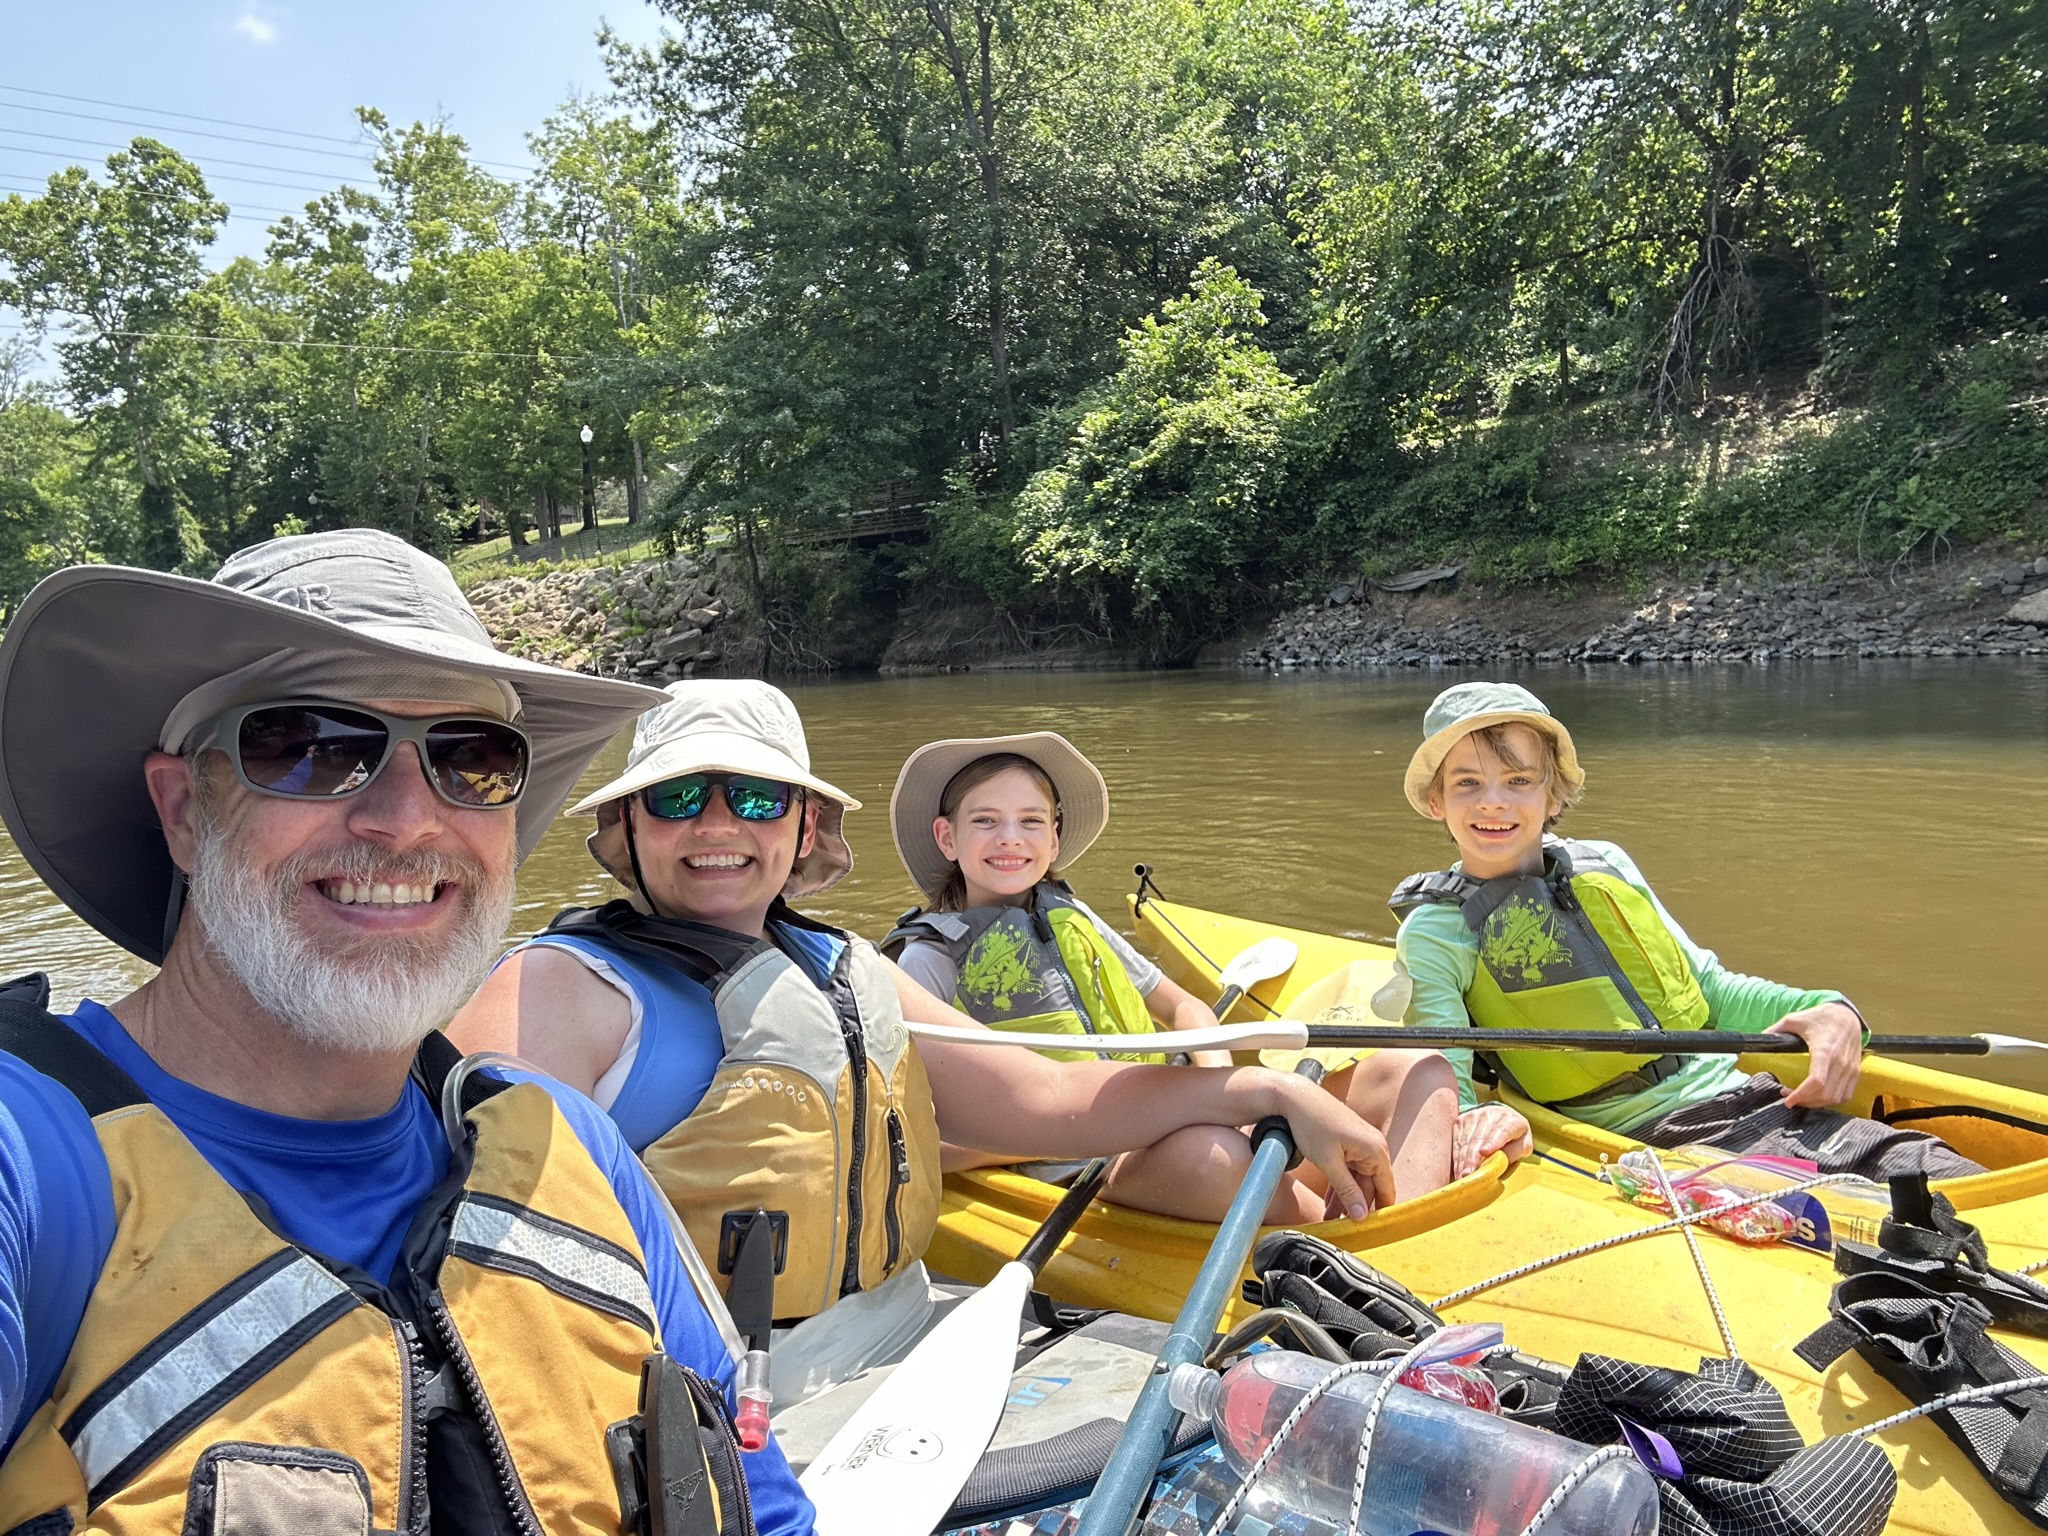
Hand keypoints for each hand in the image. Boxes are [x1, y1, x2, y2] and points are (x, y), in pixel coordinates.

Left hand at [1264, 1072, 1397, 1220]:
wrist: (1293, 1096)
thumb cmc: (1312, 1124)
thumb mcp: (1329, 1162)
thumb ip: (1347, 1190)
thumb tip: (1362, 1215)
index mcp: (1376, 1150)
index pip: (1387, 1190)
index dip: (1379, 1212)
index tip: (1371, 1232)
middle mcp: (1374, 1147)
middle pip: (1371, 1187)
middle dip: (1356, 1208)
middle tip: (1343, 1229)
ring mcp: (1361, 1145)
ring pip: (1358, 1180)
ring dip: (1346, 1199)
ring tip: (1331, 1220)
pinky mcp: (1349, 1144)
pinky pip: (1349, 1171)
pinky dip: (1340, 1186)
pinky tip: (1329, 1204)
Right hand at [1453, 1104, 1531, 1177]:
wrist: (1500, 1117)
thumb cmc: (1514, 1137)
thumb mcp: (1523, 1146)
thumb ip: (1513, 1153)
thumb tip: (1497, 1163)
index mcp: (1511, 1120)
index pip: (1501, 1131)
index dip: (1492, 1142)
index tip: (1484, 1153)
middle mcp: (1490, 1115)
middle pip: (1479, 1137)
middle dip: (1472, 1158)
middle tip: (1468, 1175)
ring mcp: (1473, 1116)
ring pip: (1466, 1140)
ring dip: (1462, 1160)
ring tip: (1461, 1176)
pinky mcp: (1461, 1121)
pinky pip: (1457, 1141)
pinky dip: (1457, 1156)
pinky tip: (1458, 1169)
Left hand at [1766, 1002, 1863, 1107]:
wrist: (1846, 1015)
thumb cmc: (1820, 1017)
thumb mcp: (1794, 1019)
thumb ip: (1776, 1029)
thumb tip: (1759, 1038)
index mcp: (1824, 1049)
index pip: (1816, 1080)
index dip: (1802, 1094)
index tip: (1788, 1100)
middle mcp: (1840, 1061)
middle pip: (1825, 1094)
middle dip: (1805, 1101)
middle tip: (1789, 1098)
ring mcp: (1850, 1068)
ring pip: (1836, 1098)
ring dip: (1817, 1103)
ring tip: (1801, 1098)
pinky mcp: (1856, 1072)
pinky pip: (1846, 1095)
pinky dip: (1832, 1101)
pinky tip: (1818, 1097)